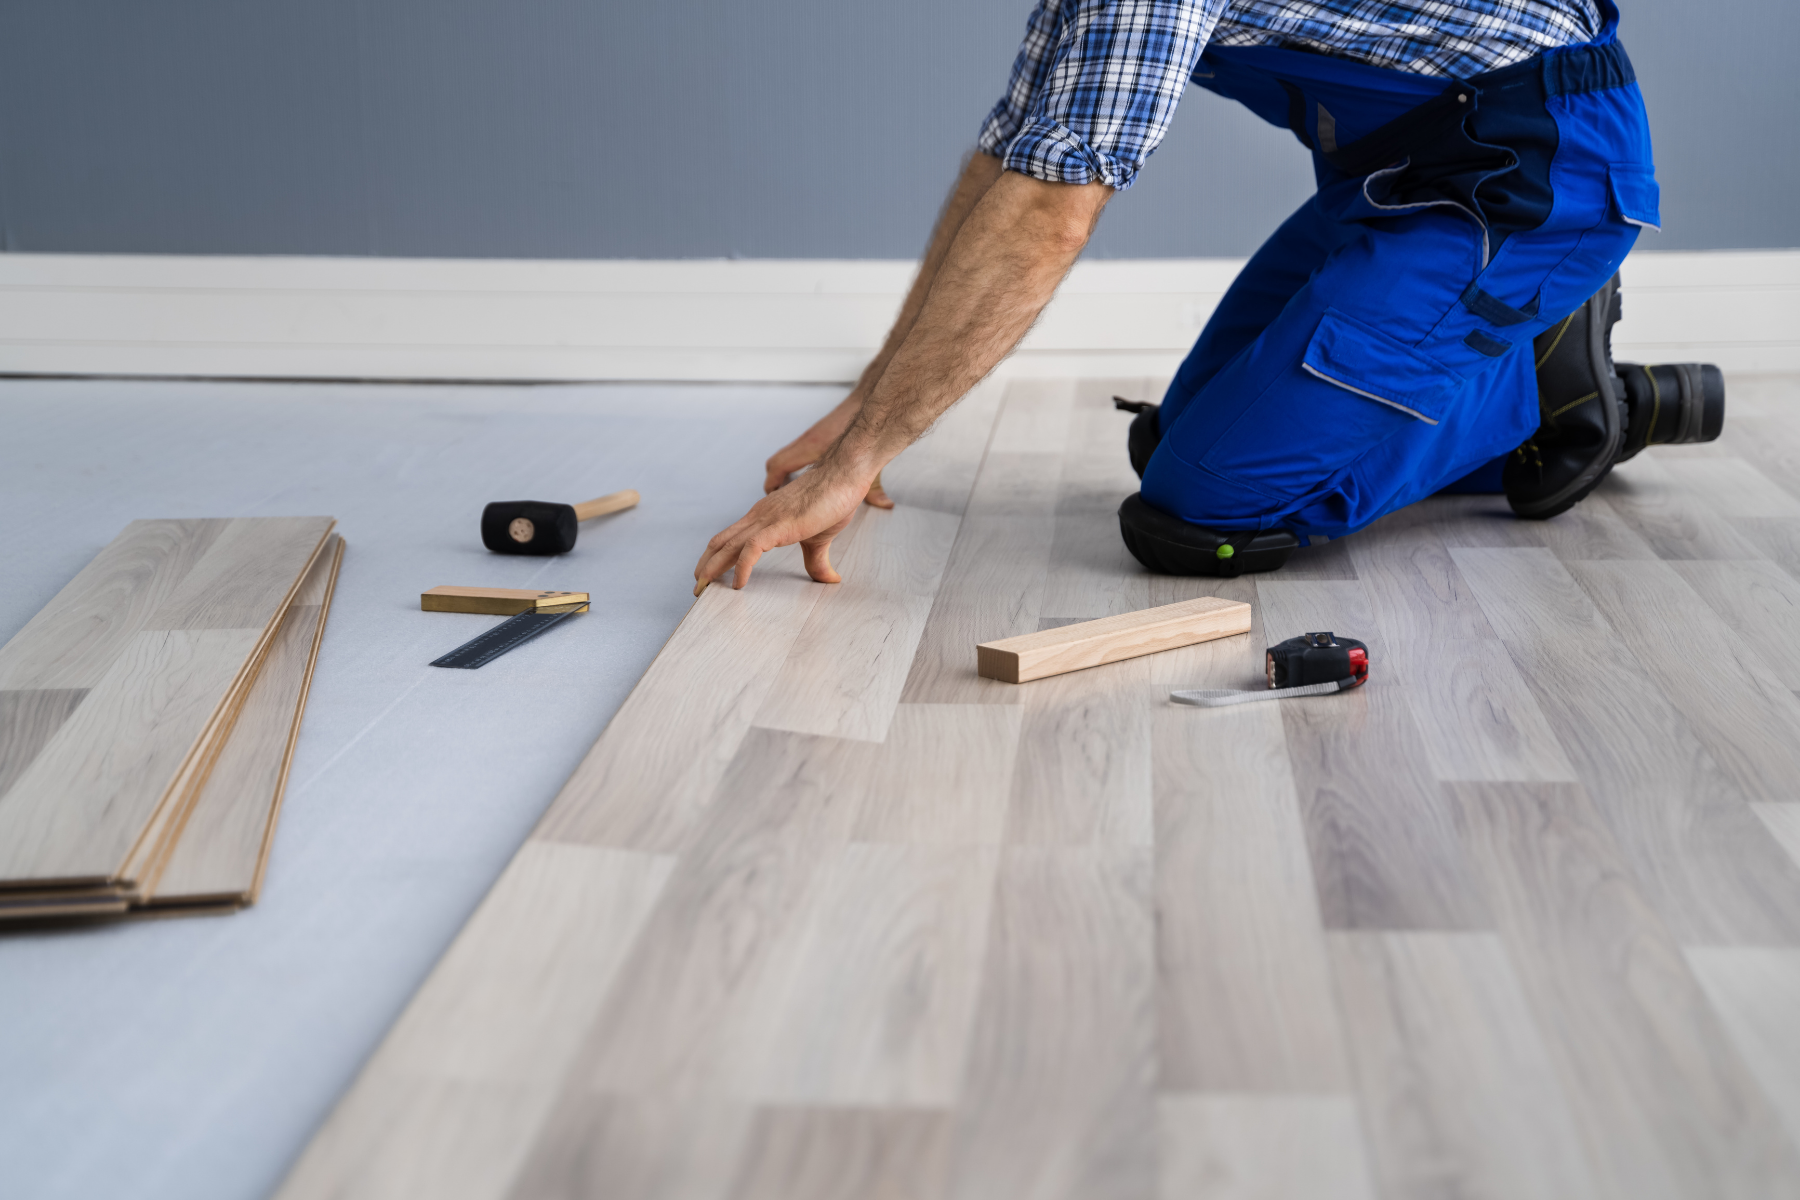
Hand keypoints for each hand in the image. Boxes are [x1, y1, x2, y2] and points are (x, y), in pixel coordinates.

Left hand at [695, 461, 871, 594]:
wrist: (845, 474)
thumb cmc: (833, 499)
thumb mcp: (820, 537)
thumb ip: (817, 559)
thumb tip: (829, 579)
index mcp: (765, 516)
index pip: (730, 538)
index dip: (715, 557)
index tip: (709, 576)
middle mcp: (759, 516)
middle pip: (720, 542)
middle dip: (706, 566)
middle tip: (697, 587)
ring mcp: (767, 519)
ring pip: (728, 546)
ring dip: (712, 569)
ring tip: (704, 588)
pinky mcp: (779, 525)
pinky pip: (751, 549)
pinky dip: (741, 568)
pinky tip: (739, 584)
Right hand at [764, 395, 894, 508]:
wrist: (868, 402)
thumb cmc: (866, 431)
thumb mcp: (870, 464)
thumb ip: (875, 487)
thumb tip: (884, 504)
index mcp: (813, 447)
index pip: (778, 466)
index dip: (772, 486)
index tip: (774, 500)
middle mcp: (807, 440)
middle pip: (775, 462)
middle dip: (773, 482)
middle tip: (779, 499)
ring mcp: (810, 436)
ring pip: (784, 456)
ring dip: (783, 474)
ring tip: (790, 491)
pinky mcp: (816, 433)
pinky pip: (794, 451)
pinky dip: (794, 465)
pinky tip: (808, 476)